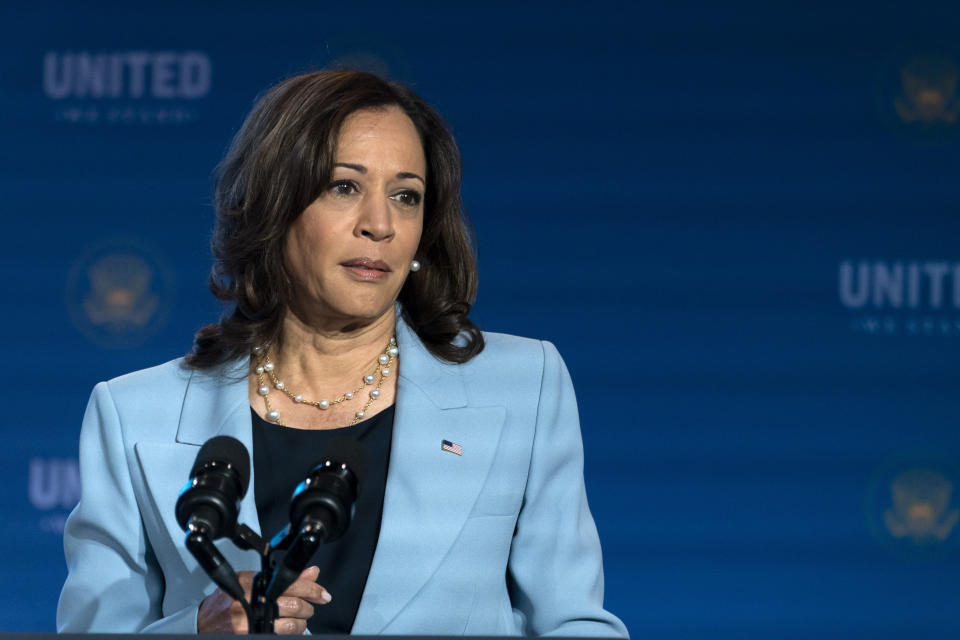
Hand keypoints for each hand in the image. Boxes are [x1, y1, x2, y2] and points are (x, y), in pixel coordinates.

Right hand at [198, 565, 331, 633]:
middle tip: (311, 605)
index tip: (322, 593)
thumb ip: (281, 577)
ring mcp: (250, 623)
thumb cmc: (227, 600)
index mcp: (252, 583)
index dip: (312, 588)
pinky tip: (290, 628)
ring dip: (302, 622)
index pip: (290, 583)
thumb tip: (311, 572)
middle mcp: (251, 602)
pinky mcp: (251, 635)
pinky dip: (291, 632)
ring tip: (300, 618)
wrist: (204, 622)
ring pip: (292, 624)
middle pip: (295, 605)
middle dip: (308, 606)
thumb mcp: (252, 582)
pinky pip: (282, 635)